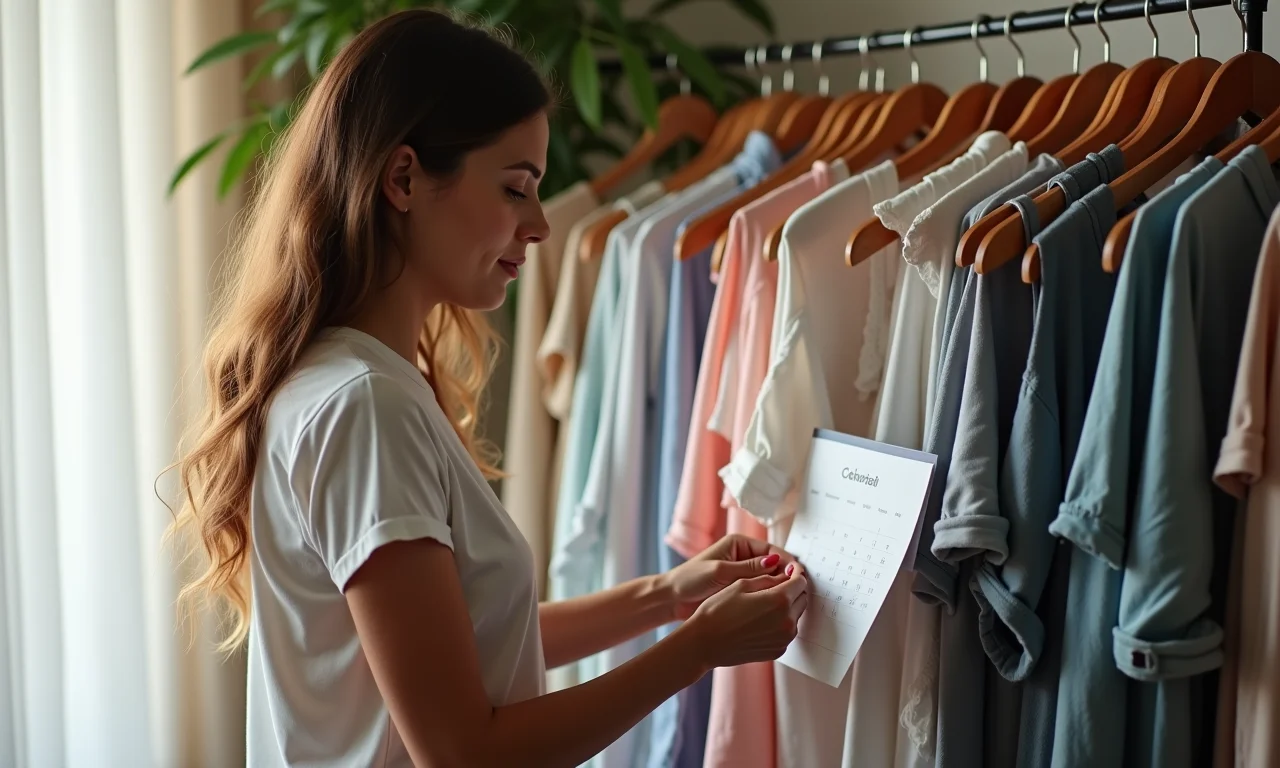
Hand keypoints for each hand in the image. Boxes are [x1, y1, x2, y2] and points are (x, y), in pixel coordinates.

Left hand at [660, 534, 798, 620]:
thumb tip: (777, 562)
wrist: (672, 598)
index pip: (772, 549)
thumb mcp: (721, 572)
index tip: (798, 575)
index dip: (787, 562)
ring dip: (779, 587)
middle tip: (800, 590)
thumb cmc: (691, 579)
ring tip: (792, 600)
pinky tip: (777, 606)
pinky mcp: (740, 588)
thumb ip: (749, 568)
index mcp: (739, 544)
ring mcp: (743, 573)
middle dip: (786, 576)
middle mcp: (744, 556)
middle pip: (775, 564)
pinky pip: (761, 590)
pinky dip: (769, 596)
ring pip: (769, 579)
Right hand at [680, 563, 809, 669]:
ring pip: (796, 616)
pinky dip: (780, 624)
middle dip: (792, 590)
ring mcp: (784, 639)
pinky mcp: (778, 651)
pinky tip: (760, 621)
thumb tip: (786, 574)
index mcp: (779, 601)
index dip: (794, 573)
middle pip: (801, 598)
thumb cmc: (717, 611)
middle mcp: (787, 622)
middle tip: (774, 586)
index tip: (787, 570)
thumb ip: (769, 578)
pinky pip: (787, 631)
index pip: (800, 581)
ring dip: (787, 607)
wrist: (704, 643)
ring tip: (764, 605)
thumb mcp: (741, 584)